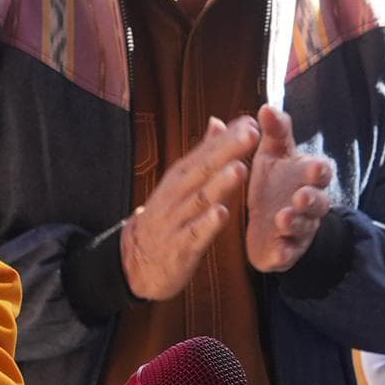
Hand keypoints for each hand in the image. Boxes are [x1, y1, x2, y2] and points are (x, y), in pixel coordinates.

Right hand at [119, 117, 257, 299]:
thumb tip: (218, 122)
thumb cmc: (166, 219)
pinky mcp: (179, 249)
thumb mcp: (179, 183)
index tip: (249, 121)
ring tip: (240, 167)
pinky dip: (207, 224)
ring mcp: (176, 222)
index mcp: (178, 179)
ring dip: (219, 184)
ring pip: (199, 200)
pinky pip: (194, 235)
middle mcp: (176, 196)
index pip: (203, 153)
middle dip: (226, 151)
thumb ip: (202, 155)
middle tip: (250, 134)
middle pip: (202, 171)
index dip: (225, 138)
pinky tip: (222, 214)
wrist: (134, 263)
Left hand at [240, 105, 337, 273]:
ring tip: (283, 218)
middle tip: (300, 196)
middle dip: (311, 200)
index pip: (321, 172)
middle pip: (319, 203)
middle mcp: (309, 205)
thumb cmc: (275, 181)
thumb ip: (274, 132)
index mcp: (307, 178)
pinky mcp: (286, 252)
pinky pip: (288, 255)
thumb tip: (266, 107)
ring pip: (304, 228)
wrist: (271, 222)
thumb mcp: (273, 154)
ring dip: (296, 223)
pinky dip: (284, 254)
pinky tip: (277, 251)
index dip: (319, 171)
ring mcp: (300, 230)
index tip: (313, 167)